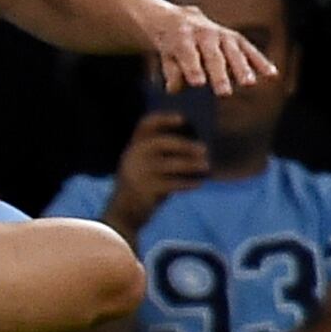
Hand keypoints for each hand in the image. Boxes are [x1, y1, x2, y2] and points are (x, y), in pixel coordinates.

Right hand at [103, 109, 211, 234]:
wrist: (124, 213)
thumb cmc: (143, 186)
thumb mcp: (145, 166)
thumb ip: (162, 155)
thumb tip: (195, 145)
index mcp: (133, 147)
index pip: (145, 125)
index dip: (163, 119)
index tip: (183, 118)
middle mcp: (133, 156)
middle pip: (161, 142)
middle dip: (184, 145)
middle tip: (204, 148)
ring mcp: (139, 172)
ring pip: (171, 164)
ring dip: (191, 164)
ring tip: (206, 166)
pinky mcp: (147, 189)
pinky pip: (173, 183)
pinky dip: (187, 183)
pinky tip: (197, 184)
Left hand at [142, 0, 272, 96]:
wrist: (179, 18)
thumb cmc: (172, 44)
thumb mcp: (166, 54)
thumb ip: (171, 71)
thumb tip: (175, 89)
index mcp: (182, 36)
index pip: (188, 54)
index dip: (192, 68)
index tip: (198, 84)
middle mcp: (204, 34)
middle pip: (213, 56)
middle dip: (219, 75)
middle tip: (224, 93)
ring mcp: (222, 35)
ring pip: (233, 53)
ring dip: (242, 68)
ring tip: (249, 84)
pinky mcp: (236, 38)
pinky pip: (250, 50)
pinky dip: (261, 62)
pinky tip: (272, 75)